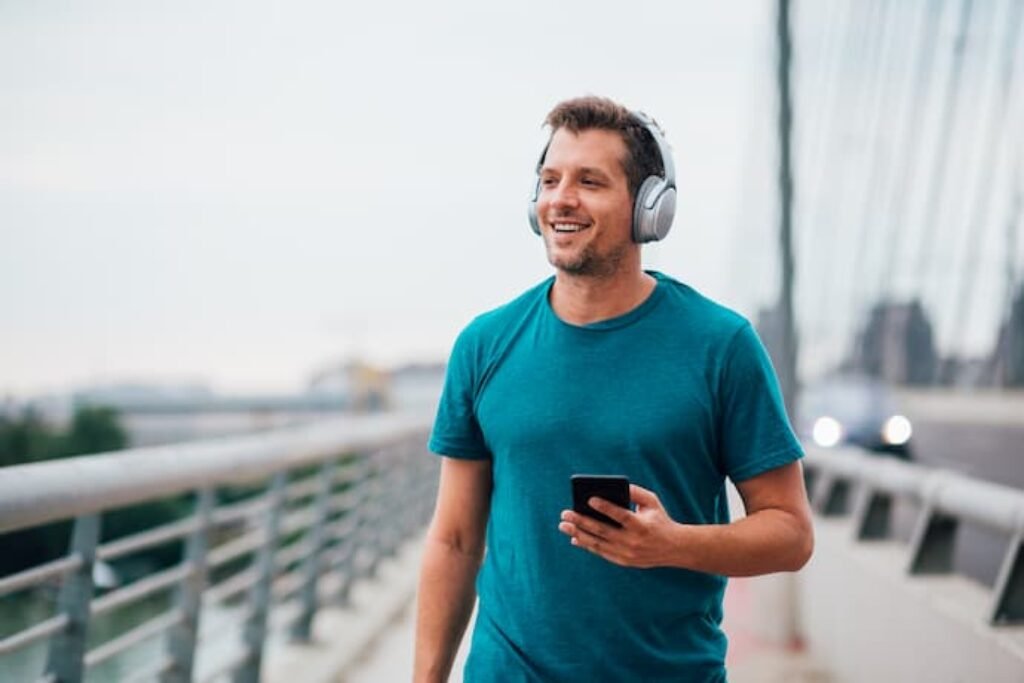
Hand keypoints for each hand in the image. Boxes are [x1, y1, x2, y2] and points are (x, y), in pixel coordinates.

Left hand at [557, 484, 682, 567]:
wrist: (673, 548)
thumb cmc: (659, 519)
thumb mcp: (652, 502)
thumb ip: (634, 492)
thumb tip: (614, 486)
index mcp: (642, 525)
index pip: (620, 515)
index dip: (605, 507)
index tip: (589, 498)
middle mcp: (633, 541)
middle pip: (603, 531)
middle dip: (582, 521)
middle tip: (565, 513)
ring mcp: (627, 553)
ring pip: (598, 544)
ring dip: (578, 534)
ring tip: (564, 525)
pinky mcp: (623, 561)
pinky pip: (601, 552)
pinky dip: (587, 545)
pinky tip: (574, 537)